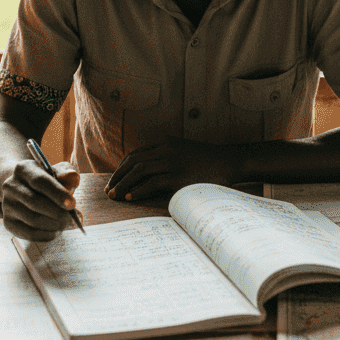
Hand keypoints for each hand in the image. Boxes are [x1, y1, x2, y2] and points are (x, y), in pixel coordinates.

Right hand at [0, 159, 80, 241]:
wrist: (24, 190)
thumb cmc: (46, 182)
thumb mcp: (57, 172)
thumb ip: (67, 173)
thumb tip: (72, 177)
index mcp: (23, 169)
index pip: (40, 181)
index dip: (57, 193)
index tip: (72, 204)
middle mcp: (10, 186)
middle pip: (34, 202)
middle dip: (57, 213)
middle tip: (70, 218)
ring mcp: (7, 205)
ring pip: (33, 220)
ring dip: (53, 225)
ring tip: (64, 223)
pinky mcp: (8, 222)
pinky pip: (29, 233)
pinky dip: (46, 235)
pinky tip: (55, 231)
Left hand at [106, 137, 238, 200]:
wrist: (230, 161)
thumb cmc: (207, 160)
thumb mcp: (183, 151)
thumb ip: (166, 156)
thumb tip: (145, 173)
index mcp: (165, 143)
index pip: (135, 154)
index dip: (122, 168)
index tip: (114, 179)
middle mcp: (166, 150)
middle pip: (133, 161)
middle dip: (118, 176)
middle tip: (109, 190)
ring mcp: (172, 162)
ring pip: (139, 171)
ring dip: (124, 183)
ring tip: (115, 195)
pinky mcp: (178, 176)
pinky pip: (152, 183)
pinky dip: (138, 190)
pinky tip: (130, 197)